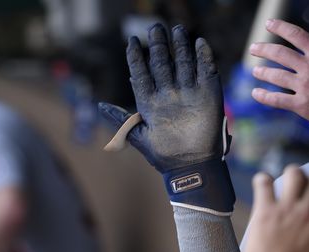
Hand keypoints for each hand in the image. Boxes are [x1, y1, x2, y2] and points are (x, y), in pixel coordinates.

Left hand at [100, 24, 233, 213]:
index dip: (136, 57)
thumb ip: (121, 120)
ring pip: (184, 62)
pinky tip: (199, 42)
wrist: (190, 166)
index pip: (141, 73)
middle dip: (158, 45)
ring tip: (177, 29)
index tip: (131, 41)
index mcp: (150, 101)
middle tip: (155, 27)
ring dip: (181, 46)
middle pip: (162, 62)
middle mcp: (169, 93)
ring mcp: (189, 91)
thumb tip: (99, 105)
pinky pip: (207, 70)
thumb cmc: (162, 155)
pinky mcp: (209, 93)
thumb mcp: (138, 136)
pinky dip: (204, 56)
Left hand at [250, 20, 308, 129]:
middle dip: (264, 49)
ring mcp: (304, 86)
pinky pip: (276, 99)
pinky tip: (256, 93)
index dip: (281, 28)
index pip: (297, 35)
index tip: (269, 24)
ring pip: (276, 76)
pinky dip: (263, 96)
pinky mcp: (301, 105)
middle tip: (253, 48)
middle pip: (280, 54)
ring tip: (255, 71)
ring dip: (262, 72)